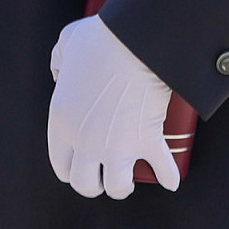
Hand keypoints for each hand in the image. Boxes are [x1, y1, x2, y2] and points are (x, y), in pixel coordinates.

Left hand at [47, 16, 178, 197]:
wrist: (133, 43)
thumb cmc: (98, 40)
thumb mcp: (65, 45)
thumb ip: (58, 61)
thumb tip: (61, 72)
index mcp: (62, 122)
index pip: (60, 164)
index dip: (70, 168)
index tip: (80, 165)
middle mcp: (86, 141)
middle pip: (86, 184)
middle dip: (95, 183)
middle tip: (103, 174)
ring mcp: (118, 146)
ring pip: (118, 188)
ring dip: (124, 185)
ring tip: (128, 177)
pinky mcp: (148, 141)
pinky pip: (163, 170)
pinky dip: (169, 178)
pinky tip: (170, 181)